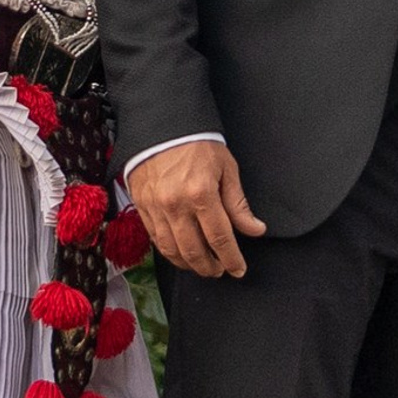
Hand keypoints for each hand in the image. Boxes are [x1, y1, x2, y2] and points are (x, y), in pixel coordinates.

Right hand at [133, 137, 265, 278]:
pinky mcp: (142, 207)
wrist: (162, 127)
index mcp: (201, 193)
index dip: (231, 259)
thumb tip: (255, 229)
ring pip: (172, 250)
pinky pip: (156, 240)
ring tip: (202, 265)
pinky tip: (181, 254)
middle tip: (220, 270)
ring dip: (189, 265)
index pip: (220, 238)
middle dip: (210, 267)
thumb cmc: (198, 144)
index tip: (238, 269)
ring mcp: (156, 208)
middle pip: (194, 251)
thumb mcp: (227, 169)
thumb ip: (238, 204)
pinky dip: (170, 252)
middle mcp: (176, 204)